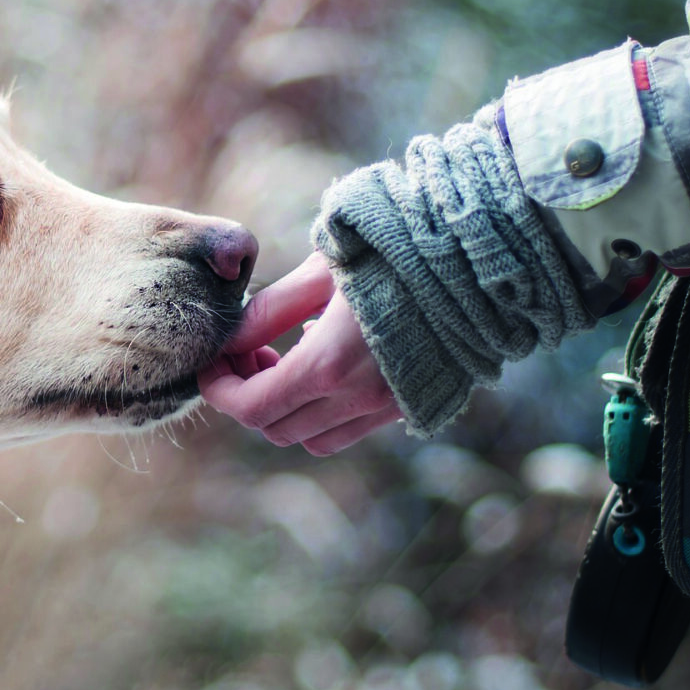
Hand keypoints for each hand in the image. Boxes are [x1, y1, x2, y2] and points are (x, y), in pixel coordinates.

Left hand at [198, 252, 401, 454]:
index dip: (219, 390)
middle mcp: (359, 399)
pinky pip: (350, 429)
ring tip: (282, 359)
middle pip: (276, 428)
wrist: (478, 260)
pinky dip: (322, 411)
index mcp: (329, 365)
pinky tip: (325, 362)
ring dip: (285, 409)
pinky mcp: (410, 405)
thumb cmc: (394, 251)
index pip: (251, 407)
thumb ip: (270, 310)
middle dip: (248, 396)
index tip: (211, 363)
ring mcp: (388, 407)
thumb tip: (230, 339)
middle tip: (247, 352)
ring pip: (313, 438)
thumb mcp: (321, 270)